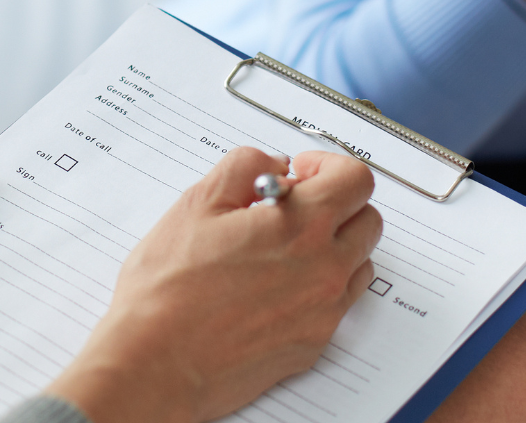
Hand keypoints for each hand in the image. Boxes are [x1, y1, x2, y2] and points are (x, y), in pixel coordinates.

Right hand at [44, 148, 382, 422]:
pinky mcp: (314, 343)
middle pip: (367, 219)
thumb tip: (273, 164)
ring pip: (358, 262)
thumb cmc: (168, 291)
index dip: (328, 165)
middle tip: (295, 206)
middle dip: (336, 203)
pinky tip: (278, 284)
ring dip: (334, 244)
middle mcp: (324, 269)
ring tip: (285, 246)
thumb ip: (245, 167)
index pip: (355, 179)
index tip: (302, 173)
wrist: (157, 362)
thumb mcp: (197, 204)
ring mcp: (323, 311)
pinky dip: (321, 285)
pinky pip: (339, 303)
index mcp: (301, 227)